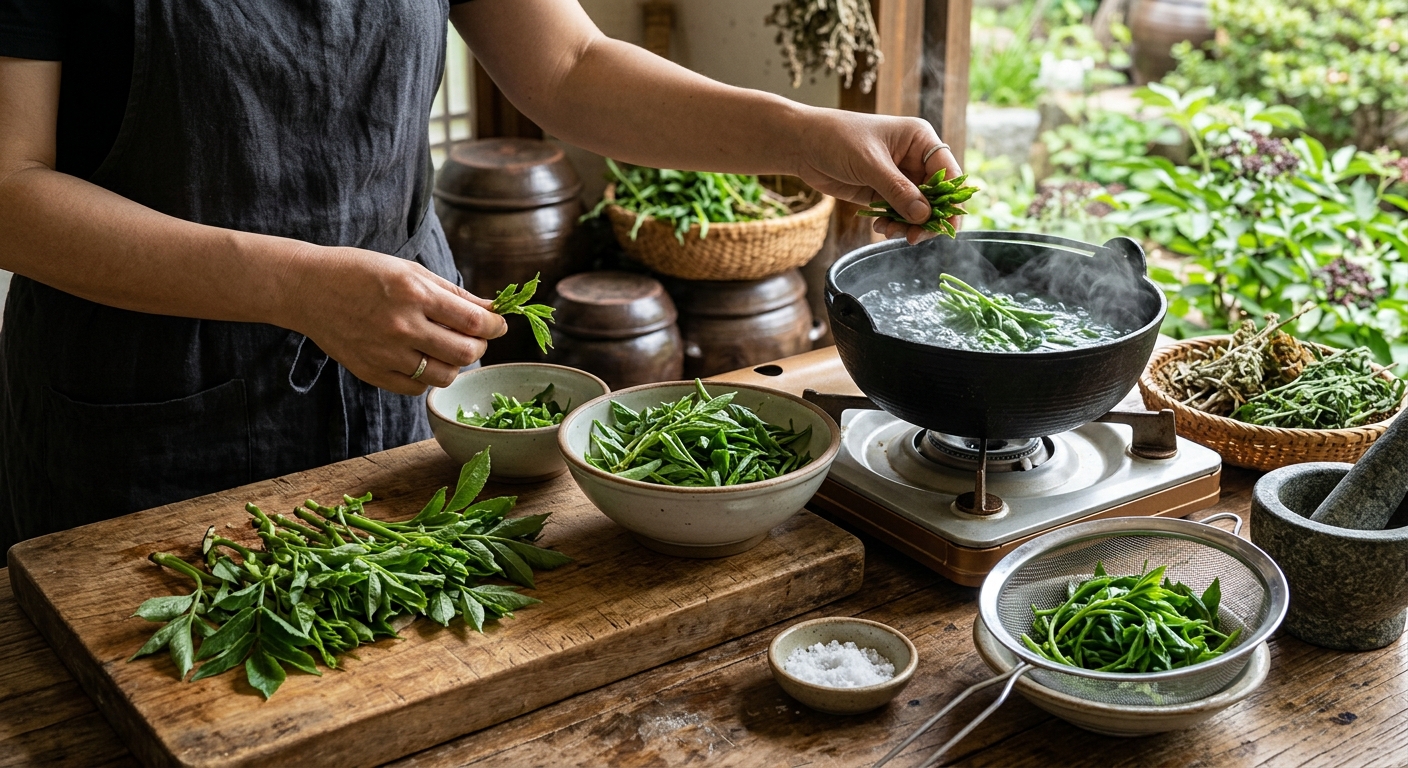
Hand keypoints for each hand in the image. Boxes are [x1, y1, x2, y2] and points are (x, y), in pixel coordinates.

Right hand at [280, 246, 506, 394]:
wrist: (309, 289)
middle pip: (465, 353)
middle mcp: (402, 327)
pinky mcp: (372, 372)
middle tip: (474, 336)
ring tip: (447, 347)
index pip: (473, 322)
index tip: (498, 324)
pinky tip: (422, 359)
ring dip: (456, 363)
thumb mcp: (410, 271)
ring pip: (445, 375)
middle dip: (479, 345)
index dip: (495, 326)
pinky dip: (428, 377)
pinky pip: (417, 388)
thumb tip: (491, 310)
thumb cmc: (362, 272)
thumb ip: (453, 293)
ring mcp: (386, 354)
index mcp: (414, 294)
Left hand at [793, 108, 963, 244]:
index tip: (944, 225)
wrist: (802, 144)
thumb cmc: (837, 139)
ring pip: (917, 209)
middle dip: (927, 218)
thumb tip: (924, 216)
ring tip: (890, 231)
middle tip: (914, 238)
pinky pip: (898, 213)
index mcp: (919, 140)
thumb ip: (897, 190)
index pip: (948, 173)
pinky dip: (894, 224)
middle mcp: (914, 158)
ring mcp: (899, 177)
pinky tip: (880, 227)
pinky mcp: (882, 192)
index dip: (950, 200)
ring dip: (909, 225)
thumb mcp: (869, 164)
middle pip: (936, 196)